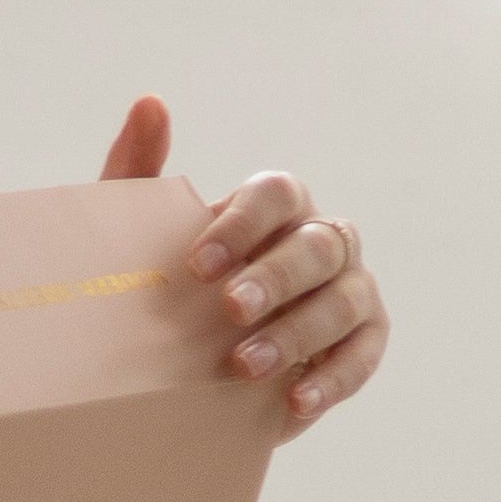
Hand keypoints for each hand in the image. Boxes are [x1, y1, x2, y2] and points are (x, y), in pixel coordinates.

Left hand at [101, 95, 385, 433]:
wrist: (180, 368)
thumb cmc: (166, 286)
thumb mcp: (138, 235)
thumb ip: (139, 170)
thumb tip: (150, 102)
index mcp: (275, 210)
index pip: (279, 194)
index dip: (244, 224)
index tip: (196, 264)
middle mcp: (323, 241)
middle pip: (318, 246)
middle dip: (275, 277)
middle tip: (227, 310)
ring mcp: (350, 290)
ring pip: (344, 301)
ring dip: (296, 333)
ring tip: (243, 366)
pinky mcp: (361, 343)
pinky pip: (362, 356)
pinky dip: (332, 379)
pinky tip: (293, 399)